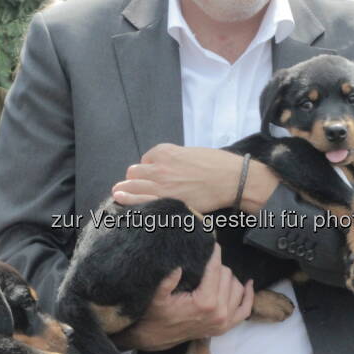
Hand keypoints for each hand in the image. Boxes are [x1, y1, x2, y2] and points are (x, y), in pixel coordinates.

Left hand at [112, 144, 277, 213]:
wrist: (232, 179)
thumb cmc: (216, 165)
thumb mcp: (190, 153)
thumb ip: (173, 159)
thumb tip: (165, 168)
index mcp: (164, 152)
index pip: (144, 161)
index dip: (147, 171)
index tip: (153, 177)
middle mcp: (158, 167)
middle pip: (133, 173)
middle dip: (135, 180)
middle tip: (140, 188)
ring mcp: (160, 185)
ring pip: (131, 186)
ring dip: (128, 190)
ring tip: (124, 196)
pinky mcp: (166, 201)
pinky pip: (139, 201)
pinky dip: (128, 200)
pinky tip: (121, 201)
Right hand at [117, 245, 253, 351]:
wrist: (155, 338)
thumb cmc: (154, 315)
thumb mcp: (156, 297)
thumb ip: (167, 281)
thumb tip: (178, 265)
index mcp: (205, 303)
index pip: (216, 269)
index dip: (213, 253)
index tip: (211, 242)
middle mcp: (219, 313)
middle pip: (227, 275)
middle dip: (217, 265)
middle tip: (205, 261)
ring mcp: (224, 321)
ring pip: (237, 287)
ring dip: (228, 277)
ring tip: (215, 272)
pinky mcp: (225, 327)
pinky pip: (245, 309)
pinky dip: (248, 295)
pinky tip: (248, 283)